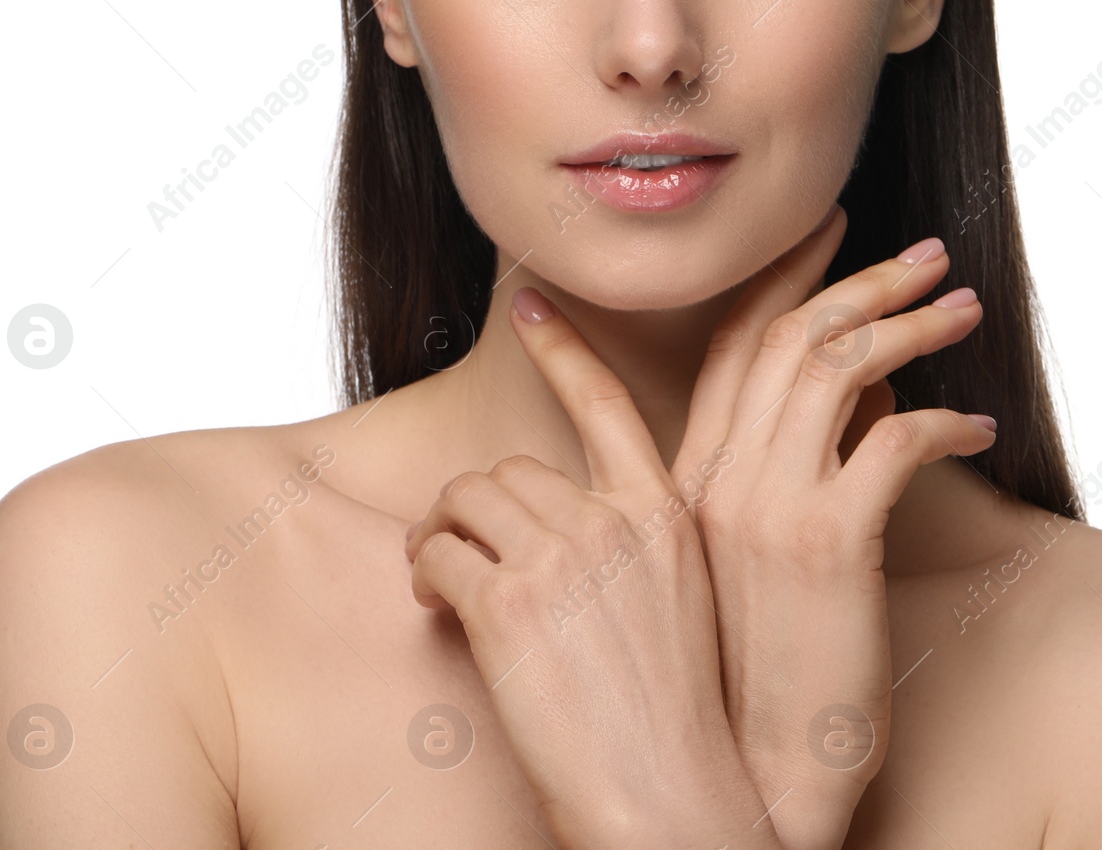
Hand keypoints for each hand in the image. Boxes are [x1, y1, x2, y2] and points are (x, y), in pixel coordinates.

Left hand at [402, 285, 784, 849]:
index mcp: (667, 518)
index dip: (563, 347)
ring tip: (440, 575)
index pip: (606, 404)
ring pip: (465, 500)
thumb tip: (561, 522)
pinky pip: (437, 553)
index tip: (530, 302)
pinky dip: (422, 574)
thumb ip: (630, 546)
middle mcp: (615, 524)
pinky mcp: (506, 606)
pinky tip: (437, 608)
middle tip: (462, 549)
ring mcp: (561, 560)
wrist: (669, 804)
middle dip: (476, 506)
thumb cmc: (674, 722)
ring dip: (439, 533)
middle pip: (512, 469)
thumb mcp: (680, 605)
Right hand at [668, 204, 995, 849]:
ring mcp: (769, 503)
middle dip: (859, 277)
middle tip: (920, 251)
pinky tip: (977, 424)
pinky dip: (942, 417)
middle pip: (790, 336)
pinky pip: (895, 439)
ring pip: (839, 366)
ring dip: (909, 323)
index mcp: (692, 476)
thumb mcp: (751, 559)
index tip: (825, 227)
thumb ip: (788, 468)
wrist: (758, 772)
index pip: (731, 342)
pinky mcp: (830, 541)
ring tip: (961, 307)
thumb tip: (863, 397)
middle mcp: (721, 475)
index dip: (780, 274)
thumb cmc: (762, 671)